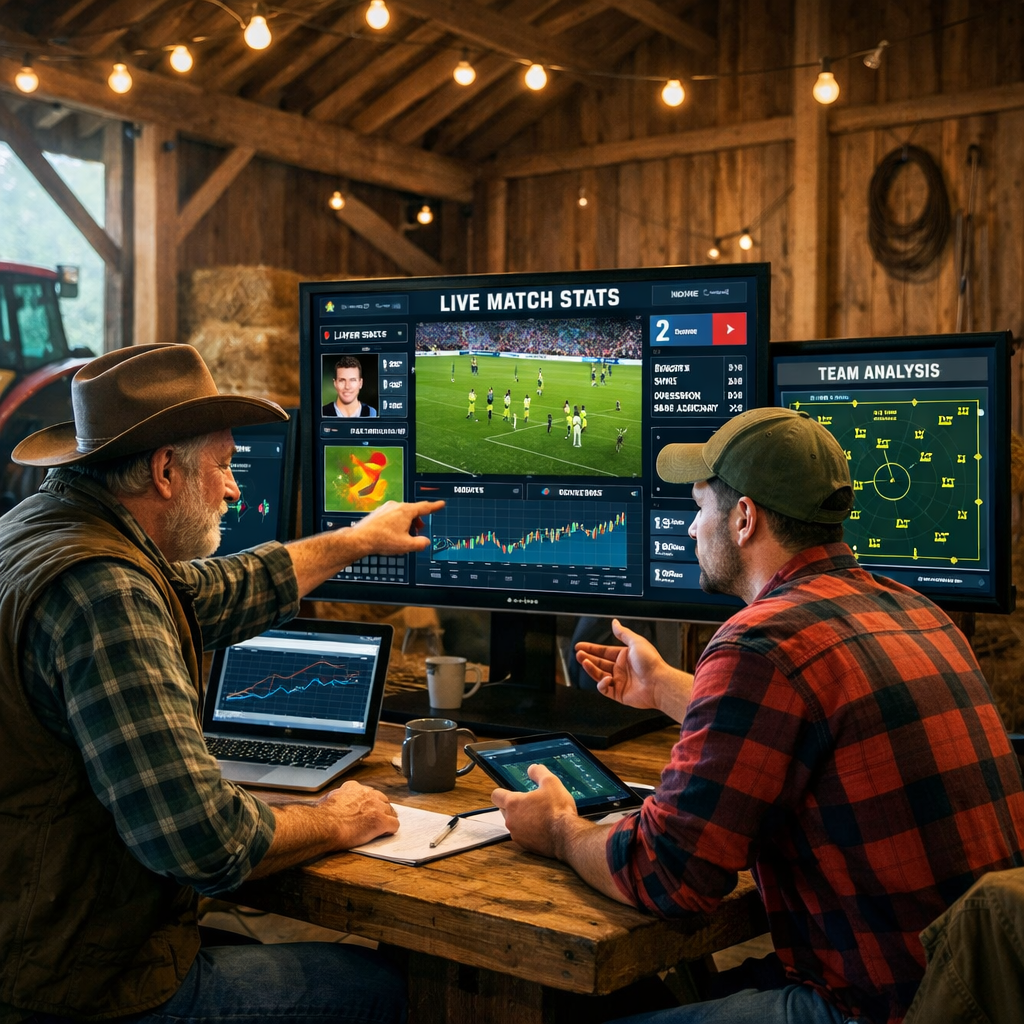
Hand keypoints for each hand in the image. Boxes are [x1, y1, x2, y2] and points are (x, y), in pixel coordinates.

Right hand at [316, 780, 398, 848]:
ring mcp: (376, 807)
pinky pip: (394, 824)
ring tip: (383, 828)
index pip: (367, 792)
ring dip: (387, 818)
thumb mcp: (327, 799)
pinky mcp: (381, 821)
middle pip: (382, 800)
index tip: (365, 809)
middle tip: (376, 819)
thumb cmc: (323, 816)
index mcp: (353, 787)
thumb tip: (328, 802)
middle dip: (381, 809)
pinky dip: (390, 830)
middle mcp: (367, 794)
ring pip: (390, 811)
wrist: (325, 825)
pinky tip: (385, 833)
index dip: (368, 802)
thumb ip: (335, 798)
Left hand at [347, 499, 444, 557]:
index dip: (434, 507)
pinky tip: (391, 535)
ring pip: (402, 514)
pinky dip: (396, 524)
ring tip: (403, 536)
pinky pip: (392, 516)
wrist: (361, 539)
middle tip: (417, 533)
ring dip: (406, 524)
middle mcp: (396, 506)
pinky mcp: (378, 513)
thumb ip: (420, 543)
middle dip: (417, 522)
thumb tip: (425, 542)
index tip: (440, 504)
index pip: (425, 507)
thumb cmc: (382, 540)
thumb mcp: (406, 545)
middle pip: (412, 512)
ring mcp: (386, 508)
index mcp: (406, 511)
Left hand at [491, 764, 577, 858]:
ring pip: (514, 823)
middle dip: (514, 806)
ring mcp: (517, 834)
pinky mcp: (525, 845)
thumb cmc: (557, 810)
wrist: (567, 836)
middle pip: (504, 810)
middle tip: (530, 803)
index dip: (502, 792)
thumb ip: (538, 772)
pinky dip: (529, 831)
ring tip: (539, 815)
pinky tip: (542, 827)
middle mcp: (511, 820)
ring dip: (522, 819)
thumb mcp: (551, 782)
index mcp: (513, 803)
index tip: (510, 792)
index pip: (496, 795)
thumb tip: (532, 769)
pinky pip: (522, 835)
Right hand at [575, 619, 692, 720]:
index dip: (591, 648)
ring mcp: (619, 681)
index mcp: (625, 656)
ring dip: (590, 668)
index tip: (580, 646)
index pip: (604, 651)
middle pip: (599, 663)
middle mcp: (621, 668)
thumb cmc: (651, 662)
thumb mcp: (636, 642)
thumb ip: (623, 633)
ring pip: (599, 675)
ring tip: (584, 662)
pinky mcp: (619, 694)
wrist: (659, 683)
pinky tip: (605, 679)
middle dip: (587, 658)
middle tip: (578, 654)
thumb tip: (615, 622)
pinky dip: (602, 684)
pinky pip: (605, 689)